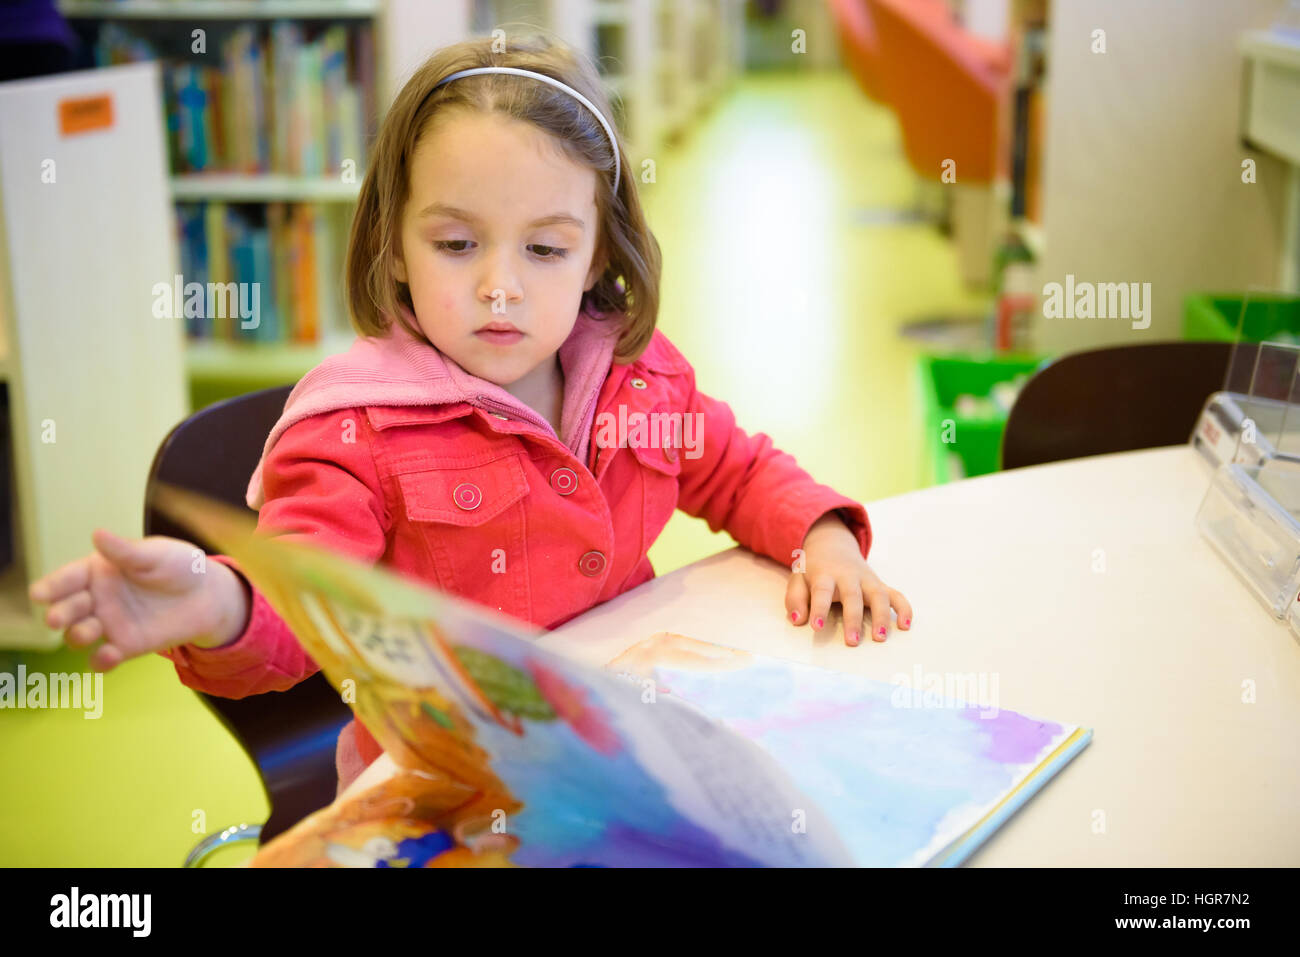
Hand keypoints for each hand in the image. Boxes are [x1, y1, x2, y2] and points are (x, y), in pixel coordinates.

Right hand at [26, 529, 247, 670]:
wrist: (207, 594)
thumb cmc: (178, 566)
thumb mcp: (156, 555)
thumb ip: (127, 552)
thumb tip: (98, 534)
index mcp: (96, 571)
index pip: (66, 579)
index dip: (51, 586)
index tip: (40, 594)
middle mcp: (95, 599)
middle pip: (65, 610)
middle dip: (58, 614)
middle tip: (56, 619)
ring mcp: (107, 624)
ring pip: (77, 635)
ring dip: (77, 635)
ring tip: (91, 630)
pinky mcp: (123, 647)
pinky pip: (101, 659)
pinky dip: (100, 661)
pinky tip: (110, 655)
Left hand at [787, 512, 912, 646]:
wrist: (832, 545)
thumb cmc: (813, 569)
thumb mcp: (798, 578)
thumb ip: (795, 599)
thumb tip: (798, 619)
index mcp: (825, 575)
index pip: (822, 591)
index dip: (819, 609)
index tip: (817, 627)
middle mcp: (848, 576)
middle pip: (853, 595)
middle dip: (853, 619)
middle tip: (852, 641)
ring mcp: (866, 580)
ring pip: (878, 595)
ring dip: (881, 616)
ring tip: (880, 638)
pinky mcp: (879, 584)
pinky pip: (896, 594)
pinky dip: (903, 608)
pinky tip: (905, 626)